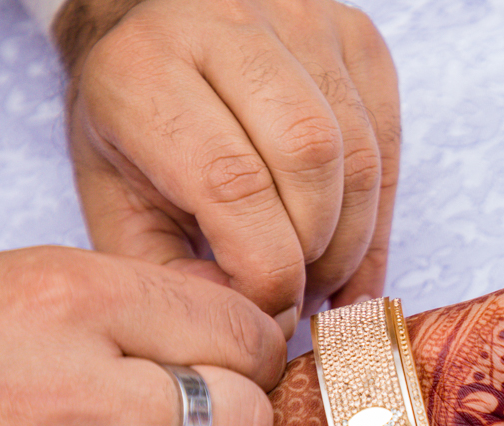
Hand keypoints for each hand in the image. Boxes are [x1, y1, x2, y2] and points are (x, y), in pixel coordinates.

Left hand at [54, 0, 399, 334]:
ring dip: (351, 241)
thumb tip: (242, 317)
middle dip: (314, 254)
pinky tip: (351, 254)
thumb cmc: (133, 121)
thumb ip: (165, 270)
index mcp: (145, 67)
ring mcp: (301, 19)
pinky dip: (377, 217)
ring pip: (358, 156)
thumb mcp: (116, 199)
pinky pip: (387, 144)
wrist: (149, 25)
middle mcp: (225, 23)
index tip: (268, 315)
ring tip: (321, 279)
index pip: (232, 182)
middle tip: (297, 298)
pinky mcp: (355, 35)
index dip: (266, 270)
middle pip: (309, 162)